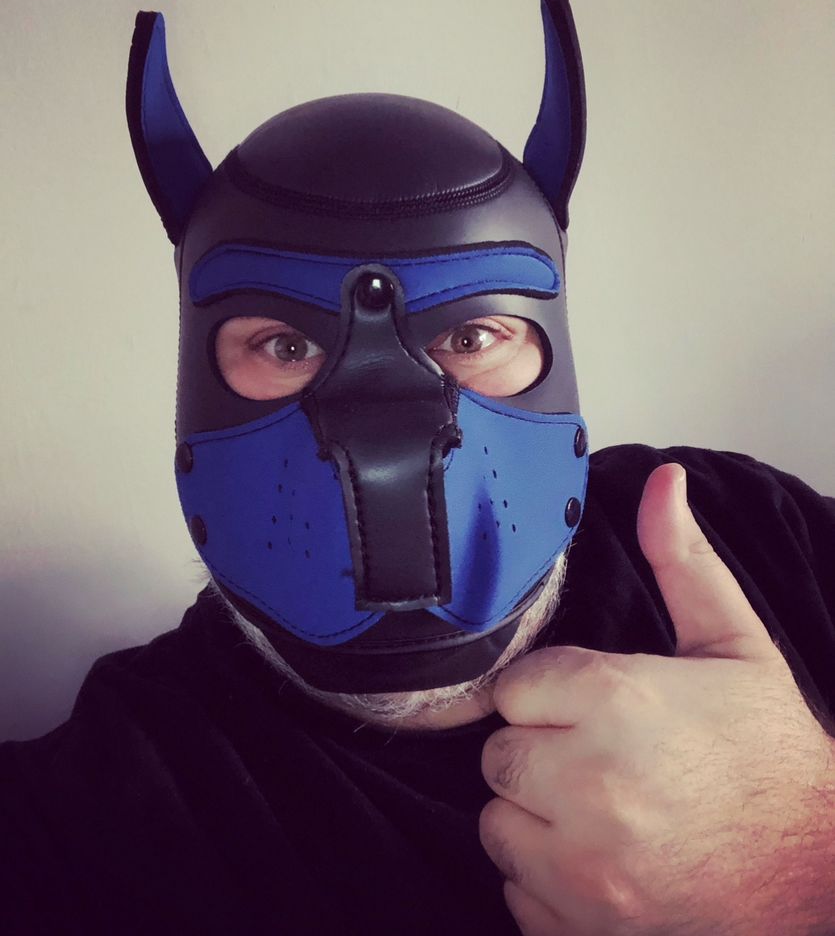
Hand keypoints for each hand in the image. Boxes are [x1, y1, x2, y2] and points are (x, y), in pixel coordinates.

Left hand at [479, 463, 834, 934]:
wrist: (821, 872)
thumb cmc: (771, 755)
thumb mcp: (733, 643)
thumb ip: (682, 560)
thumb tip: (662, 484)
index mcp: (618, 700)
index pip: (513, 684)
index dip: (548, 692)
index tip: (585, 704)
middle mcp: (589, 781)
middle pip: (498, 751)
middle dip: (536, 747)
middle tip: (593, 753)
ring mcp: (584, 864)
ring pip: (497, 822)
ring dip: (533, 813)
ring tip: (596, 805)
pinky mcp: (584, 924)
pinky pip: (517, 891)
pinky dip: (544, 876)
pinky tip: (598, 857)